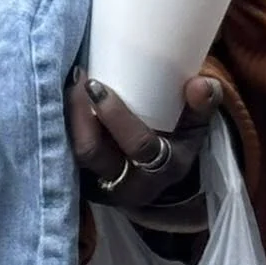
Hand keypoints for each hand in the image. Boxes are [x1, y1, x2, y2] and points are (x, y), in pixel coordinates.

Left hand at [66, 71, 222, 217]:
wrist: (159, 173)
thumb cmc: (178, 140)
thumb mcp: (196, 126)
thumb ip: (204, 103)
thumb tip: (199, 84)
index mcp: (164, 170)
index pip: (139, 146)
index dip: (117, 117)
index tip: (97, 85)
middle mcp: (130, 185)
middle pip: (93, 152)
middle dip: (79, 113)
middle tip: (78, 79)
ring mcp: (103, 186)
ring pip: (74, 154)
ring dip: (68, 117)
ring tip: (70, 84)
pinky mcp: (84, 181)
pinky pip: (63, 155)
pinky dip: (62, 126)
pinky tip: (62, 99)